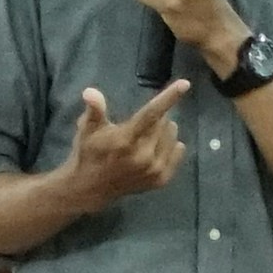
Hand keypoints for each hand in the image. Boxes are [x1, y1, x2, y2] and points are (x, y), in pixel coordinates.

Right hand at [54, 79, 191, 213]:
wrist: (91, 189)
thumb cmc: (90, 153)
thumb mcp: (87, 129)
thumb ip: (94, 109)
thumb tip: (90, 92)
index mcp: (126, 140)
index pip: (151, 114)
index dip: (168, 97)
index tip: (185, 83)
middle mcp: (143, 155)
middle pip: (163, 123)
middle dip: (157, 117)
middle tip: (141, 123)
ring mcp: (154, 169)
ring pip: (172, 136)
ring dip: (164, 130)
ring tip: (148, 135)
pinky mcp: (160, 180)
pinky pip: (178, 152)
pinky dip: (172, 146)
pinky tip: (158, 146)